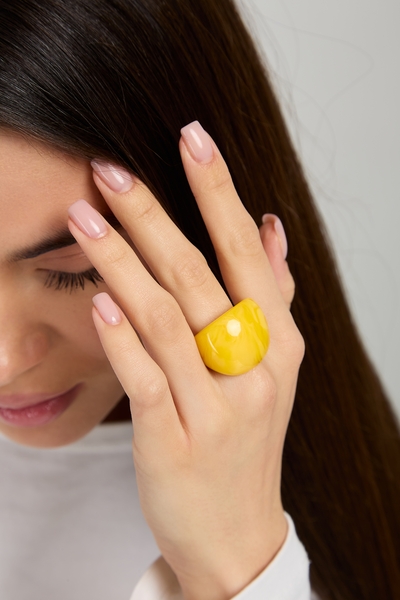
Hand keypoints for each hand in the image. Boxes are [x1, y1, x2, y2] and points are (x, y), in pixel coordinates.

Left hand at [67, 122, 303, 599]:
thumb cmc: (248, 436)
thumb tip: (270, 227)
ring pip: (164, 320)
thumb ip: (270, 294)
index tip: (192, 138)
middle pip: (197, 278)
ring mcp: (216, 408)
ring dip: (120, 263)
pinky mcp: (175, 441)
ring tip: (84, 217)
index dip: (217, 192)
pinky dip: (120, 337)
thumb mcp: (274, 366)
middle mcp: (254, 370)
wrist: (236, 527)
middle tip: (109, 170)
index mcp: (280, 343)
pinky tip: (99, 298)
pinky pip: (146, 379)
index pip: (244, 253)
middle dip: (152, 217)